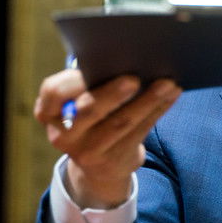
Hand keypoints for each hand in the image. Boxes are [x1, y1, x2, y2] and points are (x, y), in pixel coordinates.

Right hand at [34, 69, 181, 208]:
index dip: (72, 81)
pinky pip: (140, 132)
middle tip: (135, 78)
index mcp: (50, 111)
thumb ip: (90, 84)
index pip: (54, 92)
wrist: (99, 164)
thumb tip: (127, 59)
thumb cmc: (92, 117)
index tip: (90, 69)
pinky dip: (158, 110)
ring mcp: (88, 151)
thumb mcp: (79, 103)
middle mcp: (64, 134)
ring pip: (121, 122)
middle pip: (90, 110)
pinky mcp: (115, 160)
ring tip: (168, 83)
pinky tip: (172, 95)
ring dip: (148, 100)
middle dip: (114, 93)